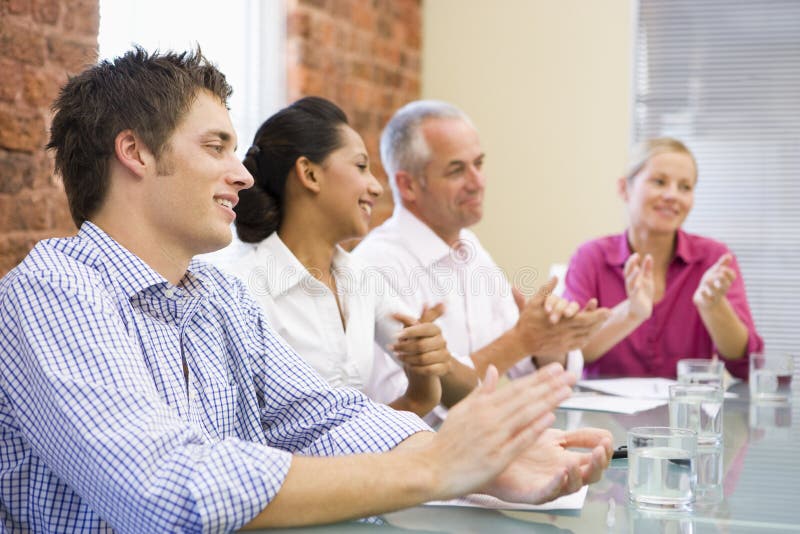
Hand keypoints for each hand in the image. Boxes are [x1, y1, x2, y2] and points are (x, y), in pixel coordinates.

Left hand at [391, 303, 451, 377]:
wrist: (431, 360)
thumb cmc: (420, 340)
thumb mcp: (414, 330)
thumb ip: (406, 320)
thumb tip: (392, 313)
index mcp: (435, 329)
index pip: (425, 328)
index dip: (410, 332)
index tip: (395, 335)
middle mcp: (442, 341)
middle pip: (421, 345)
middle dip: (404, 347)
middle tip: (392, 347)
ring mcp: (444, 355)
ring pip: (423, 358)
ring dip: (407, 358)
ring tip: (398, 356)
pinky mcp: (444, 367)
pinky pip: (429, 370)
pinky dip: (416, 368)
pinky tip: (409, 366)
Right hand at [419, 364, 575, 499]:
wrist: (430, 469)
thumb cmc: (447, 442)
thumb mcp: (461, 411)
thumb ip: (481, 392)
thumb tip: (494, 370)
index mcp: (481, 406)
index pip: (516, 388)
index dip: (539, 378)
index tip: (556, 369)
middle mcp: (489, 418)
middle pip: (525, 398)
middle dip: (550, 385)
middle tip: (571, 374)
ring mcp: (493, 437)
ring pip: (526, 414)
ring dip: (548, 400)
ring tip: (568, 390)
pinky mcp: (496, 458)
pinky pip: (519, 440)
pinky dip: (535, 427)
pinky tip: (550, 417)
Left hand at [482, 427, 612, 503]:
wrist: (490, 452)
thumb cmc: (520, 445)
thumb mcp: (553, 435)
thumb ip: (577, 435)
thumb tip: (604, 432)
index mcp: (568, 459)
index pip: (594, 459)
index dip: (604, 450)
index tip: (607, 438)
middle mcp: (562, 474)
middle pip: (590, 475)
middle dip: (599, 463)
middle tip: (601, 449)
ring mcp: (549, 485)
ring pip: (572, 487)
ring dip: (577, 474)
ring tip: (575, 461)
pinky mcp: (532, 494)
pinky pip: (548, 493)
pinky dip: (556, 484)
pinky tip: (560, 473)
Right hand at [515, 277, 609, 356]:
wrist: (521, 342)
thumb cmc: (527, 322)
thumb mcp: (534, 303)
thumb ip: (545, 290)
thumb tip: (554, 277)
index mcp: (562, 322)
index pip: (585, 318)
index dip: (598, 315)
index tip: (608, 310)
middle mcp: (566, 333)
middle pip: (588, 327)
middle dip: (600, 320)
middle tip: (609, 314)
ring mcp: (566, 342)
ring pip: (586, 336)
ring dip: (595, 329)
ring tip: (603, 322)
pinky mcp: (563, 348)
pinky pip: (580, 344)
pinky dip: (587, 338)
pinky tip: (590, 333)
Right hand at [624, 252, 654, 319]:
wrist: (642, 309)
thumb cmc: (644, 292)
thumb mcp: (647, 279)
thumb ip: (647, 268)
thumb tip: (648, 255)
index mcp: (632, 278)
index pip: (630, 267)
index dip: (632, 261)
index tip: (636, 254)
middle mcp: (630, 284)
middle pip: (628, 273)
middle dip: (630, 265)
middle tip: (634, 257)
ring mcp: (631, 291)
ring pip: (630, 282)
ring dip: (633, 276)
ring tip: (637, 269)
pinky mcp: (635, 299)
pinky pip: (634, 293)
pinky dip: (636, 288)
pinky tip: (639, 284)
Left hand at [693, 253, 735, 309]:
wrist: (704, 300)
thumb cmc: (711, 283)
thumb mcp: (715, 272)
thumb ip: (722, 264)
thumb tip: (729, 255)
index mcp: (725, 281)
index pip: (732, 277)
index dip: (729, 273)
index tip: (722, 268)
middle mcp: (721, 289)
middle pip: (726, 285)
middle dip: (723, 279)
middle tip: (719, 273)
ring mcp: (714, 296)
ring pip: (716, 292)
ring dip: (712, 285)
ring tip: (707, 280)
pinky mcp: (706, 301)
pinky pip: (707, 299)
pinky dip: (705, 295)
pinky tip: (702, 290)